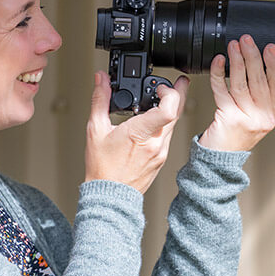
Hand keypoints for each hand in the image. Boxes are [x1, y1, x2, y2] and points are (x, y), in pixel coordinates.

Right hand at [85, 71, 189, 192]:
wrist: (110, 195)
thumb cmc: (102, 168)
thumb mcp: (96, 130)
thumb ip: (100, 100)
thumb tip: (101, 79)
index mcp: (140, 134)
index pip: (168, 110)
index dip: (170, 92)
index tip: (161, 86)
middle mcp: (155, 143)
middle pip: (177, 112)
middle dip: (178, 93)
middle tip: (178, 82)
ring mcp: (161, 152)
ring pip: (174, 123)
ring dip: (171, 108)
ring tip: (163, 98)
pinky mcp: (161, 158)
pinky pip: (168, 135)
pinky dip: (165, 124)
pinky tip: (154, 121)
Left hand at [199, 34, 274, 151]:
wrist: (219, 158)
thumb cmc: (234, 135)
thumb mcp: (254, 115)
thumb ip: (258, 95)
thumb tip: (254, 63)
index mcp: (272, 113)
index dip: (274, 63)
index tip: (269, 47)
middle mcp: (262, 116)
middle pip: (259, 80)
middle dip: (252, 56)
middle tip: (246, 40)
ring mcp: (246, 118)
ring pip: (241, 83)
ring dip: (236, 61)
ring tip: (233, 46)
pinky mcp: (229, 118)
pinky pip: (222, 90)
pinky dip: (219, 74)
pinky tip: (218, 62)